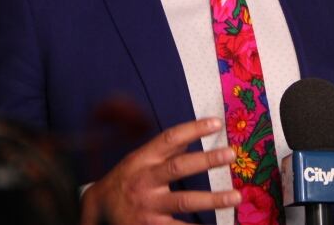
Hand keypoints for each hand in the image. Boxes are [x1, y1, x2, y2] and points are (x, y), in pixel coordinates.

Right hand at [80, 117, 240, 224]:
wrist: (97, 211)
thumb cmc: (124, 182)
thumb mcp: (138, 161)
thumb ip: (163, 151)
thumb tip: (191, 136)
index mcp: (143, 160)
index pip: (169, 139)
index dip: (193, 129)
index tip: (216, 123)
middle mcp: (145, 181)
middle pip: (178, 167)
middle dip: (206, 160)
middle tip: (231, 154)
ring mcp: (148, 207)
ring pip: (183, 202)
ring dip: (212, 200)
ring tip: (236, 197)